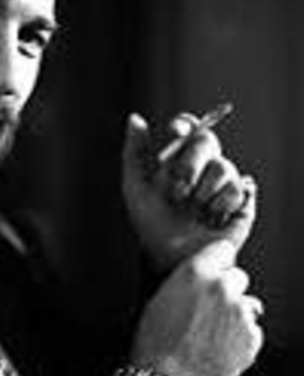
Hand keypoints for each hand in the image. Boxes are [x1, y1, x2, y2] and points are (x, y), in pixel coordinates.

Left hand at [122, 111, 256, 272]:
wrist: (170, 256)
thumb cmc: (150, 222)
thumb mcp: (135, 187)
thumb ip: (134, 152)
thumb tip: (134, 118)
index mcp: (178, 156)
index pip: (188, 126)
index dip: (184, 125)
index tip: (176, 132)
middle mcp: (202, 164)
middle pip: (207, 140)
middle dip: (190, 164)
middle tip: (177, 188)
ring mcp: (223, 181)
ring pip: (222, 166)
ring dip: (203, 191)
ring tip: (193, 210)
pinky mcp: (241, 200)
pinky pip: (238, 189)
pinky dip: (220, 206)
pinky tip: (210, 218)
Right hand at [129, 241, 263, 375]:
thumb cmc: (157, 339)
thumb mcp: (160, 295)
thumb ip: (186, 279)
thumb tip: (198, 276)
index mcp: (196, 272)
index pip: (223, 249)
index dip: (218, 260)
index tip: (215, 266)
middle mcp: (221, 287)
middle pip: (238, 276)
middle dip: (227, 287)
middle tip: (211, 304)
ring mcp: (240, 313)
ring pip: (247, 303)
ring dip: (236, 311)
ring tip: (215, 328)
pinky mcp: (251, 337)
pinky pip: (253, 328)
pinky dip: (241, 334)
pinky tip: (222, 343)